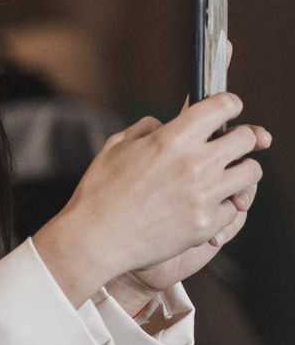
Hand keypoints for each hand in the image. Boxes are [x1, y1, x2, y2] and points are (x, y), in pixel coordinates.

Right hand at [34, 96, 268, 304]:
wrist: (93, 240)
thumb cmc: (98, 193)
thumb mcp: (115, 147)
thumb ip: (147, 129)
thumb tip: (167, 125)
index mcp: (171, 139)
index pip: (222, 106)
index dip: (230, 104)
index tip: (229, 109)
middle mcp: (194, 164)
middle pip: (247, 138)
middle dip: (242, 137)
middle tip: (230, 145)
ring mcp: (203, 196)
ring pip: (251, 172)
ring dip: (240, 171)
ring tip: (223, 177)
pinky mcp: (206, 225)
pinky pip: (234, 208)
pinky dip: (223, 206)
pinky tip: (203, 207)